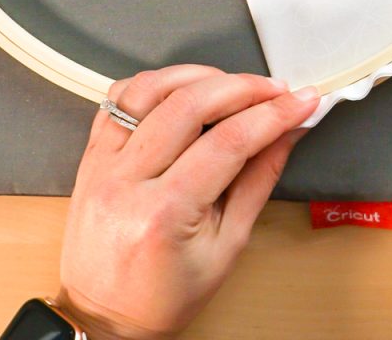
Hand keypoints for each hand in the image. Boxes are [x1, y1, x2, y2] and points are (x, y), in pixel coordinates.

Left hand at [55, 65, 319, 338]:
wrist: (103, 317)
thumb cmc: (162, 297)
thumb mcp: (227, 247)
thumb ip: (258, 181)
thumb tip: (287, 134)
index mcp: (164, 214)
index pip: (229, 142)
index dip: (273, 115)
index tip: (301, 102)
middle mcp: (126, 183)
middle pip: (190, 105)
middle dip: (243, 87)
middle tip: (276, 89)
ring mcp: (102, 166)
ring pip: (150, 89)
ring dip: (198, 76)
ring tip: (233, 84)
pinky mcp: (90, 156)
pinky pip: (118, 98)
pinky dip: (155, 83)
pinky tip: (183, 89)